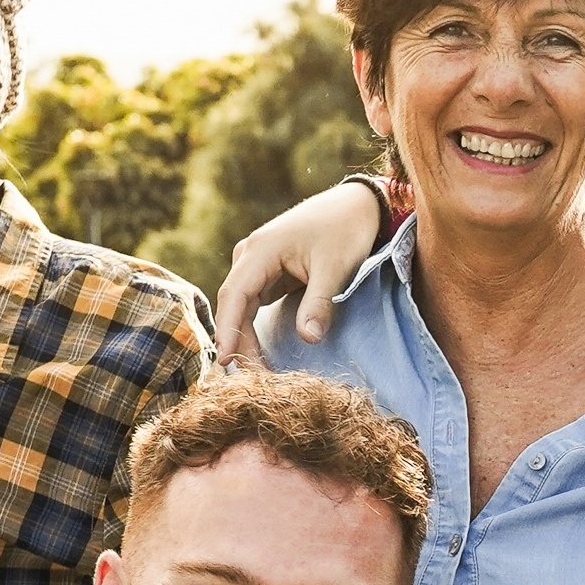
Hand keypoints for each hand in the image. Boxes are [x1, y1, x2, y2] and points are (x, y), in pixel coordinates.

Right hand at [213, 179, 384, 365]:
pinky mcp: (269, 271)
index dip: (228, 331)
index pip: (234, 297)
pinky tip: (259, 351)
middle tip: (247, 379)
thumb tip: (308, 338)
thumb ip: (319, 302)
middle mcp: (250, 256)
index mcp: (259, 252)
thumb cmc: (345, 230)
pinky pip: (254, 303)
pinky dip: (254, 326)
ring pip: (242, 306)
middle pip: (234, 305)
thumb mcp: (335, 268)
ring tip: (252, 371)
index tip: (227, 362)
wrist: (356, 205)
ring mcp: (258, 264)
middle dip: (236, 341)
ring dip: (244, 336)